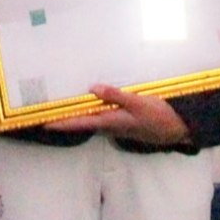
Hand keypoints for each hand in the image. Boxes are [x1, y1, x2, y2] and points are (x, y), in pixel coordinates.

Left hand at [44, 84, 189, 146]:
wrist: (176, 130)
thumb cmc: (158, 116)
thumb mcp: (138, 102)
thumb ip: (115, 95)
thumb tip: (92, 89)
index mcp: (109, 122)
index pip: (79, 123)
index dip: (60, 123)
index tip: (43, 122)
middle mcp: (109, 125)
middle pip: (81, 122)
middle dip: (64, 118)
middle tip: (47, 111)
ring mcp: (116, 125)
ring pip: (91, 119)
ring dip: (76, 115)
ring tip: (62, 106)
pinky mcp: (122, 122)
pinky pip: (101, 116)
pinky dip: (91, 111)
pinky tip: (90, 103)